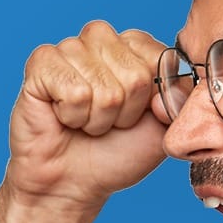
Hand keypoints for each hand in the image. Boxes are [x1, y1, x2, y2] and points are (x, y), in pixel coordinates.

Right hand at [4, 21, 174, 212]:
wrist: (75, 182)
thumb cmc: (117, 152)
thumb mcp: (165, 126)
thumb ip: (181, 98)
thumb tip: (170, 86)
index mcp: (135, 46)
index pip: (161, 59)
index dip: (151, 101)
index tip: (136, 116)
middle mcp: (102, 40)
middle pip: (135, 74)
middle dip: (124, 112)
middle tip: (107, 122)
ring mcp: (71, 48)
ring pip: (103, 85)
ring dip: (97, 117)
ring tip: (85, 121)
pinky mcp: (42, 63)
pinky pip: (73, 90)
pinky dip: (73, 115)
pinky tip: (63, 117)